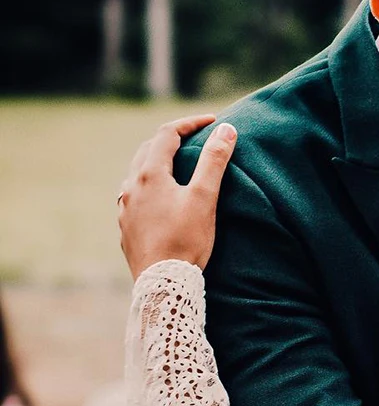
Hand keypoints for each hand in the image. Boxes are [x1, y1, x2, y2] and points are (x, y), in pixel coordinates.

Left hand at [118, 115, 237, 279]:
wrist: (162, 283)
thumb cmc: (186, 240)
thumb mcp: (205, 198)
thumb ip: (214, 162)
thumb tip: (226, 130)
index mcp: (150, 174)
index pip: (167, 134)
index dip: (190, 124)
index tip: (211, 122)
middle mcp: (131, 186)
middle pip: (147, 151)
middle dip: (170, 142)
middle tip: (192, 142)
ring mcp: (124, 208)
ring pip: (137, 176)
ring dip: (156, 166)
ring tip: (175, 170)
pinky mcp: (126, 229)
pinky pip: (134, 200)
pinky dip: (148, 191)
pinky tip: (158, 203)